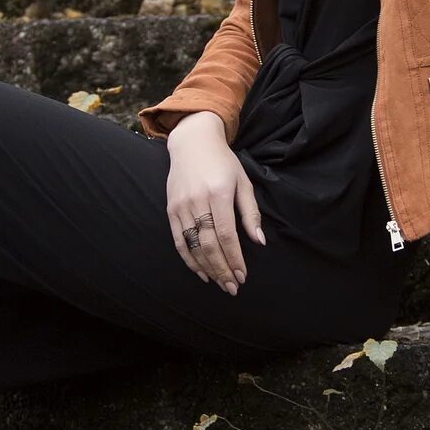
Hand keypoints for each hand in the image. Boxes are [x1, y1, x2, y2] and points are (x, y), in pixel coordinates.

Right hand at [164, 111, 264, 293]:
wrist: (192, 142)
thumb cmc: (223, 162)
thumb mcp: (243, 182)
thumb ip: (250, 213)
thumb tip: (258, 241)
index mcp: (219, 193)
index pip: (227, 235)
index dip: (235, 258)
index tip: (243, 275)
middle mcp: (198, 201)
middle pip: (210, 245)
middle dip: (222, 269)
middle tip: (233, 287)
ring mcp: (181, 206)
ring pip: (194, 246)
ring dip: (207, 268)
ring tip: (220, 283)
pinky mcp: (171, 209)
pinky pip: (179, 240)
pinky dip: (189, 259)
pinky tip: (201, 272)